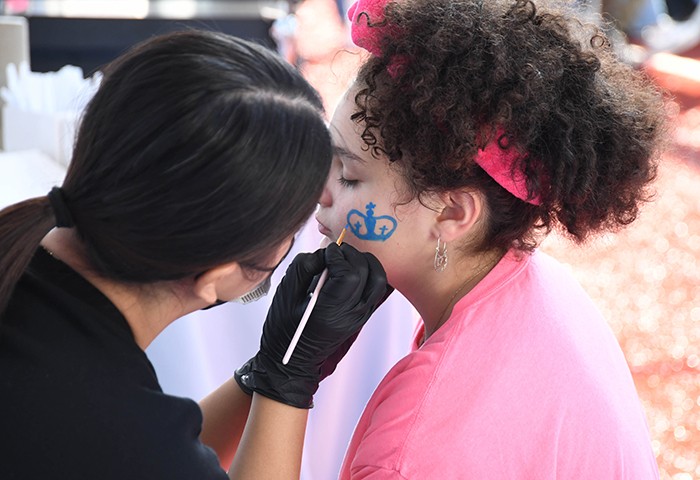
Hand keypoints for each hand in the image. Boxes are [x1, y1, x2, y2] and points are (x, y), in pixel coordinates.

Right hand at [234, 243, 390, 407]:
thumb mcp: (285, 293)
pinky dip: (371, 275)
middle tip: (337, 252)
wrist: (293, 361)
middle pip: (368, 274)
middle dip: (353, 255)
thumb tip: (325, 253)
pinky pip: (379, 291)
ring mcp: (360, 317)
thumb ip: (304, 266)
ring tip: (346, 260)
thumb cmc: (283, 328)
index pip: (349, 275)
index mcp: (329, 311)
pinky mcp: (363, 317)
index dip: (339, 256)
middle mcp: (350, 315)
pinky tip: (356, 270)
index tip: (327, 252)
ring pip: (380, 281)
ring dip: (366, 263)